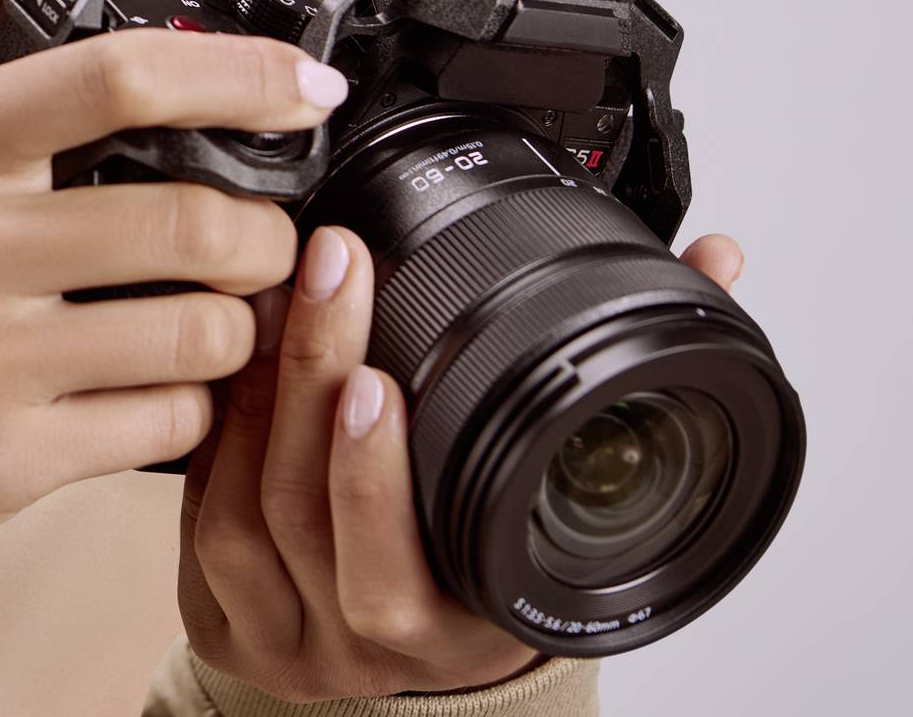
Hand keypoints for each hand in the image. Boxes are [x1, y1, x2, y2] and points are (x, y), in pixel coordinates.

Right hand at [0, 0, 349, 575]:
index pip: (109, 82)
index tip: (302, 82)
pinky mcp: (8, 461)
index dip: (235, 74)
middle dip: (267, 226)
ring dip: (242, 318)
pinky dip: (193, 402)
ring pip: (196, 333)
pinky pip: (163, 425)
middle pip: (187, 221)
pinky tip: (166, 380)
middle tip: (268, 225)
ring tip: (223, 305)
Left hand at [176, 223, 747, 698]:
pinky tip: (233, 352)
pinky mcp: (227, 619)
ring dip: (253, 394)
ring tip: (278, 295)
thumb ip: (643, 365)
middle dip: (309, 375)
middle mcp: (364, 644)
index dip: (375, 479)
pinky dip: (212, 430)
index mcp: (459, 625)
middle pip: (305, 515)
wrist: (436, 656)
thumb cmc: (506, 554)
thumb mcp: (580, 487)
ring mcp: (287, 638)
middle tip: (330, 269)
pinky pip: (198, 520)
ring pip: (241, 515)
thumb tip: (714, 256)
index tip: (378, 377)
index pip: (397, 569)